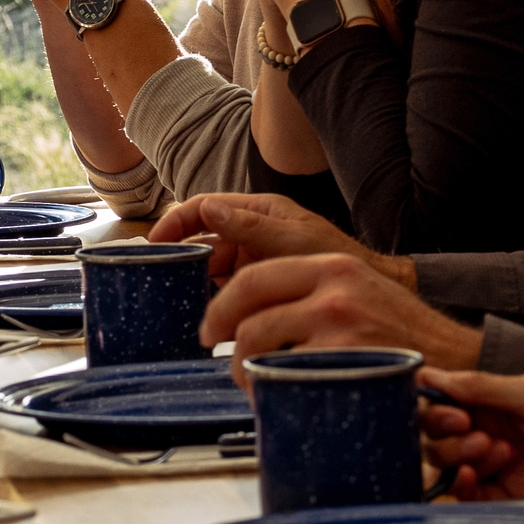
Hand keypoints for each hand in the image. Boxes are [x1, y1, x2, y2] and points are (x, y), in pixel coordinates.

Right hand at [152, 189, 401, 281]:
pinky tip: (205, 315)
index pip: (204, 208)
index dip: (176, 222)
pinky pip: (226, 290)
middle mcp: (251, 234)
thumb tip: (207, 209)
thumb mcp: (293, 241)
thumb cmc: (337, 261)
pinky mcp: (259, 287)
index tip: (155, 242)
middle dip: (182, 256)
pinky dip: (213, 300)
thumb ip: (251, 227)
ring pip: (212, 268)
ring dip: (195, 281)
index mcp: (258, 212)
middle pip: (203, 240)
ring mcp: (254, 261)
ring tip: (178, 300)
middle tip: (161, 279)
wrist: (368, 294)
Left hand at [201, 252, 482, 368]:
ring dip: (244, 369)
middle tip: (220, 356)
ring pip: (259, 341)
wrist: (458, 360)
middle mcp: (334, 285)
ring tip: (252, 385)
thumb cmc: (403, 336)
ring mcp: (339, 322)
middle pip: (248, 303)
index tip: (212, 326)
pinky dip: (273, 391)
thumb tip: (250, 316)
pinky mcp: (346, 358)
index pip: (256, 276)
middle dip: (223, 333)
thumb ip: (311, 294)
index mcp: (333, 265)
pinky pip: (286, 375)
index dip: (223, 304)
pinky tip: (279, 400)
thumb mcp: (359, 293)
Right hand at [417, 367, 523, 508]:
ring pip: (454, 466)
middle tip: (478, 437)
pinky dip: (466, 491)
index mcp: (501, 398)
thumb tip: (429, 375)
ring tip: (494, 455)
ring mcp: (506, 464)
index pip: (447, 401)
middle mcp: (497, 429)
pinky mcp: (518, 496)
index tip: (455, 415)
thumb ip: (483, 388)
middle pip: (442, 437)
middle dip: (448, 437)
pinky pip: (476, 497)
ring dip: (461, 460)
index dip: (438, 409)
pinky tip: (475, 481)